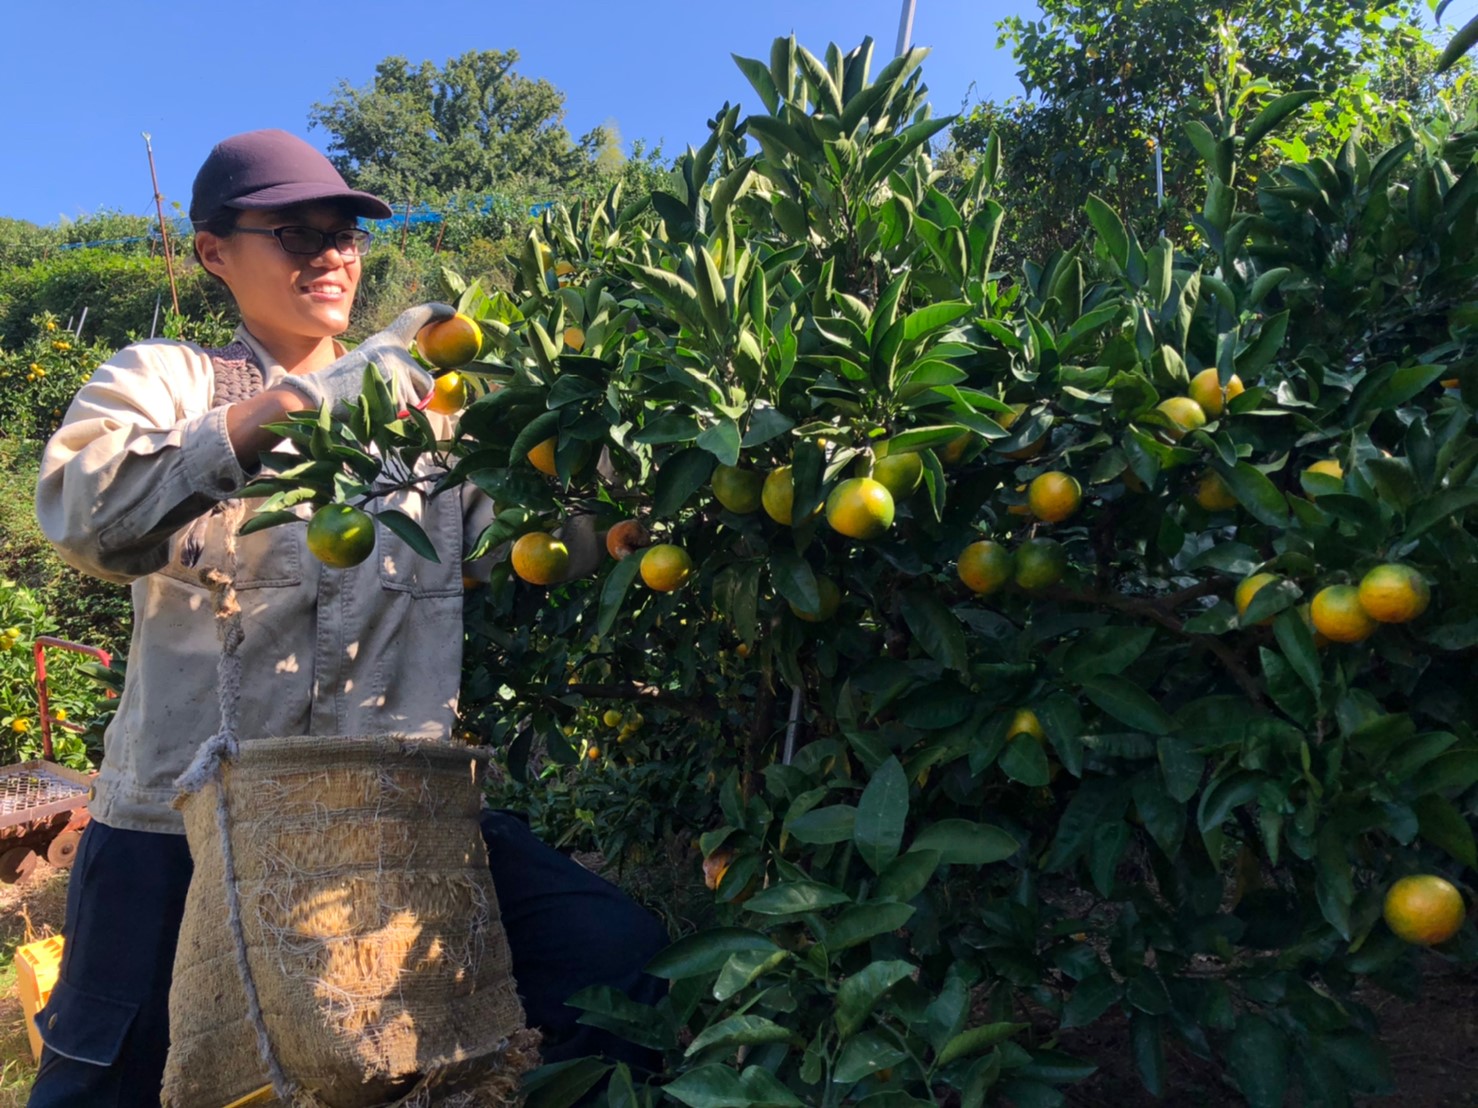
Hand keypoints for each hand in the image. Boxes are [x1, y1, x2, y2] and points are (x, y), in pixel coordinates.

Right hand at [275, 303, 454, 411]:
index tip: (451, 311)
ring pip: (419, 402)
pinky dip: (397, 421)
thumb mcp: (372, 364)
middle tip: (388, 398)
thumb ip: (397, 367)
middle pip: (427, 382)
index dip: (435, 312)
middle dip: (417, 397)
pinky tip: (376, 412)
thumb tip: (429, 387)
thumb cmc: (346, 385)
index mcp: (387, 340)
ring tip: (377, 403)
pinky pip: (409, 415)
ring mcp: (395, 372)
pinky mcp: (394, 393)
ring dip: (405, 411)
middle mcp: (395, 352)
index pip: (415, 318)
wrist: (320, 394)